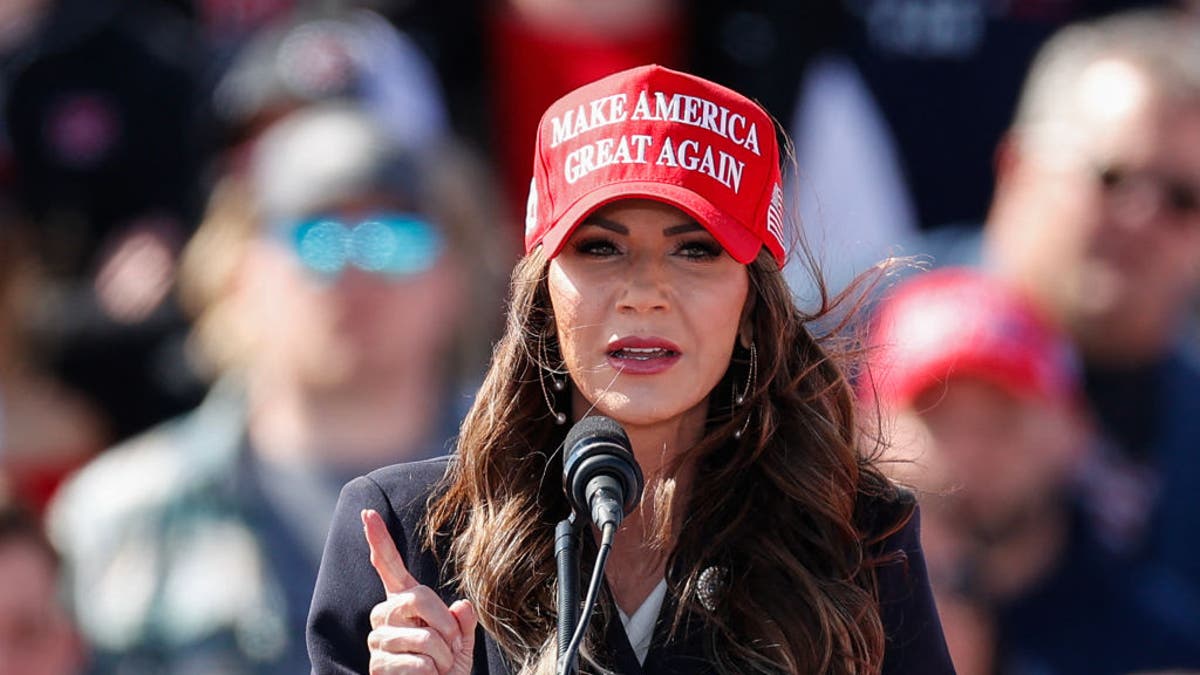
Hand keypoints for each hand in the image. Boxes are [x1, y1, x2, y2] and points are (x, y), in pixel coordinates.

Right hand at [362, 509, 476, 674]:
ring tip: (438, 666)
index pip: (388, 566)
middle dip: (445, 624)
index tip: (368, 513)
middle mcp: (384, 615)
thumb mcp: (462, 641)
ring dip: (443, 656)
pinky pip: (418, 662)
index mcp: (403, 602)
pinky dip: (432, 673)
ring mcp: (378, 640)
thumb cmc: (445, 669)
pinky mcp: (377, 666)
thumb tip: (461, 605)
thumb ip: (463, 621)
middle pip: (418, 597)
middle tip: (452, 645)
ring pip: (424, 637)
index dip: (379, 539)